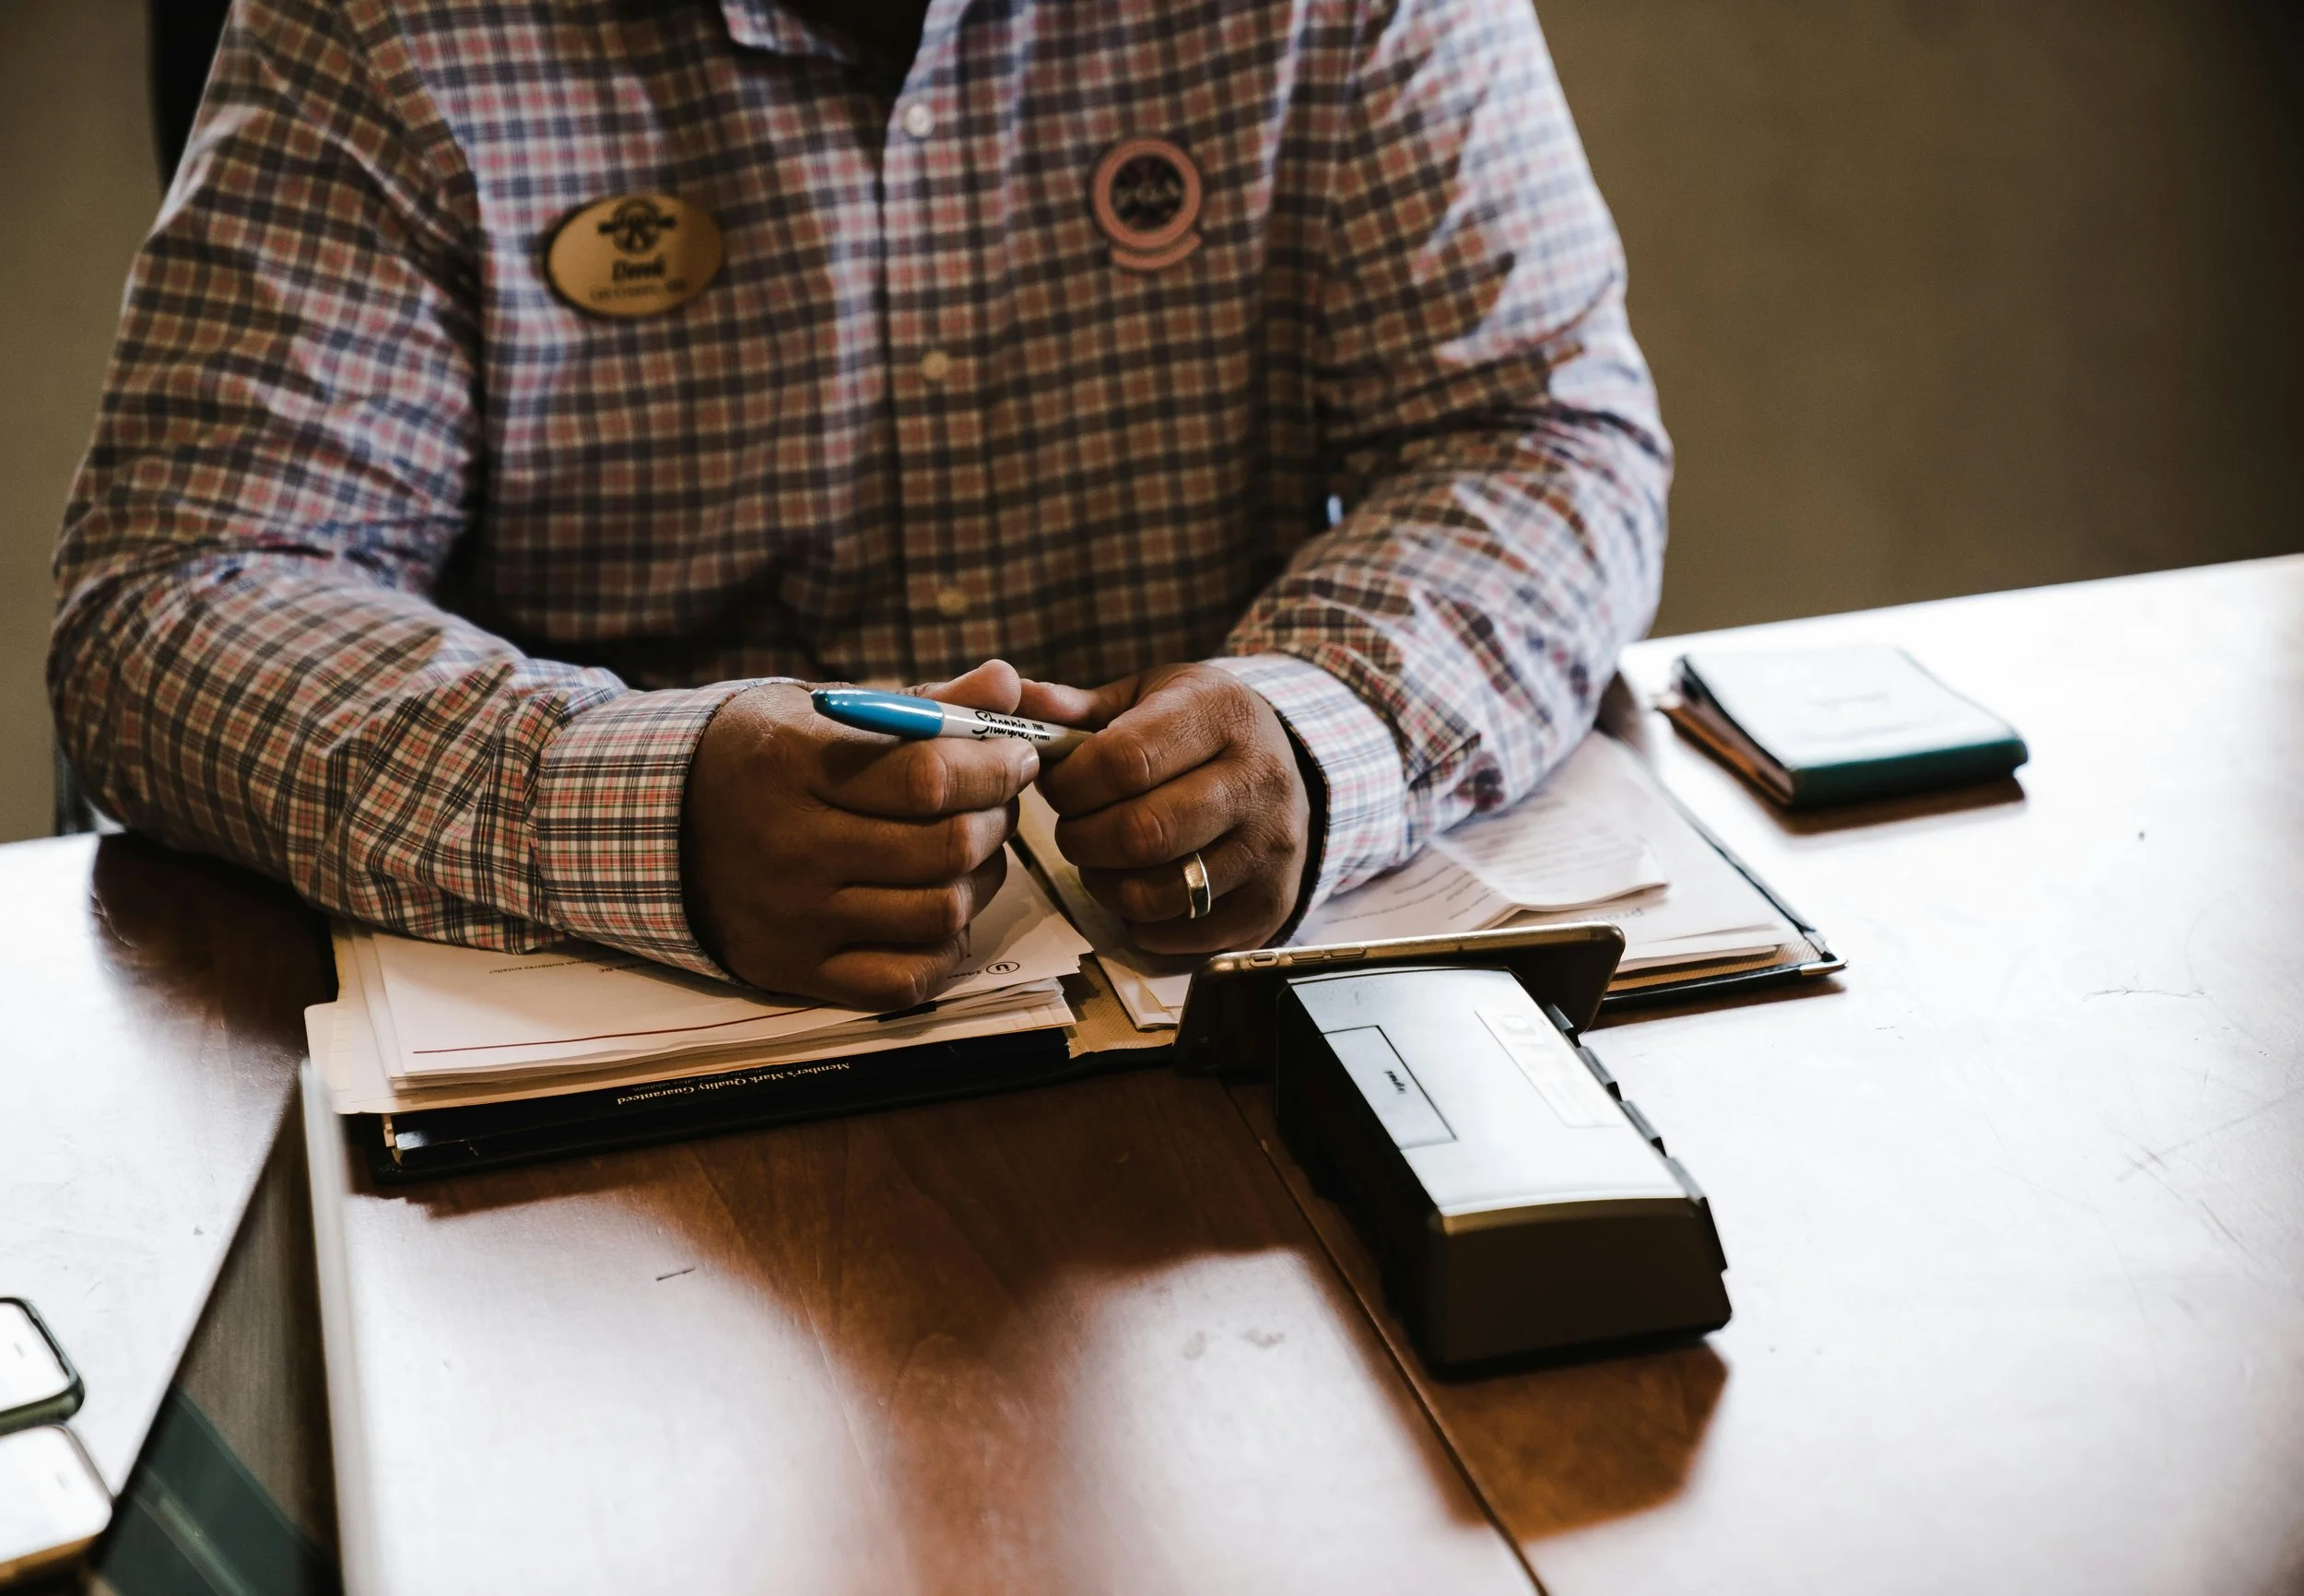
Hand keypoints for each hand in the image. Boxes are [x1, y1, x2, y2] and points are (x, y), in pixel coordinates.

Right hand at [681, 660, 1037, 1008]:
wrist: (659, 826)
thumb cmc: (760, 757)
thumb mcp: (823, 711)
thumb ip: (921, 703)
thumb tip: (1005, 683)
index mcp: (792, 765)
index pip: (927, 776)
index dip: (993, 767)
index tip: (1014, 756)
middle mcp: (789, 848)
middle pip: (947, 848)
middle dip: (997, 819)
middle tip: (995, 802)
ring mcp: (793, 919)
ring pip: (940, 913)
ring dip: (980, 881)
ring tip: (969, 853)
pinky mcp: (795, 972)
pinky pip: (904, 981)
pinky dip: (942, 949)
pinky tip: (935, 911)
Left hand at [1022, 664, 1310, 954]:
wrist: (1293, 770)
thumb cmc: (1201, 729)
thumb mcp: (1150, 695)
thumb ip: (1081, 708)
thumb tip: (1017, 705)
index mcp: (1220, 715)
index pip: (1126, 761)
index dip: (1071, 783)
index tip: (1058, 785)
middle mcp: (1257, 781)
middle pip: (1142, 834)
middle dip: (1082, 838)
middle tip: (1075, 826)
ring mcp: (1270, 849)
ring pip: (1157, 893)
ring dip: (1104, 885)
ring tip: (1102, 858)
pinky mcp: (1270, 904)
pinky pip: (1180, 935)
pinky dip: (1140, 920)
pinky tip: (1139, 884)